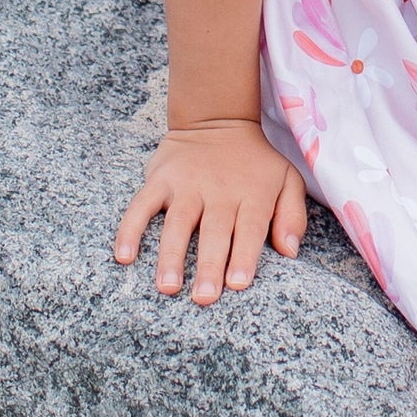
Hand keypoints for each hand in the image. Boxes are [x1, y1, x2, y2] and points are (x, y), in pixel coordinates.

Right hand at [113, 118, 307, 303]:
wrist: (218, 118)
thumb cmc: (255, 163)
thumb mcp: (287, 179)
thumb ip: (292, 216)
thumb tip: (290, 252)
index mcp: (252, 193)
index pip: (249, 226)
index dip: (244, 254)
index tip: (237, 284)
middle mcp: (219, 189)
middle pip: (214, 230)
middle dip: (209, 265)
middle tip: (204, 297)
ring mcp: (187, 184)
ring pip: (178, 222)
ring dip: (171, 254)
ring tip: (168, 285)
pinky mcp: (160, 179)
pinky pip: (141, 204)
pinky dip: (131, 228)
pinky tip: (124, 255)